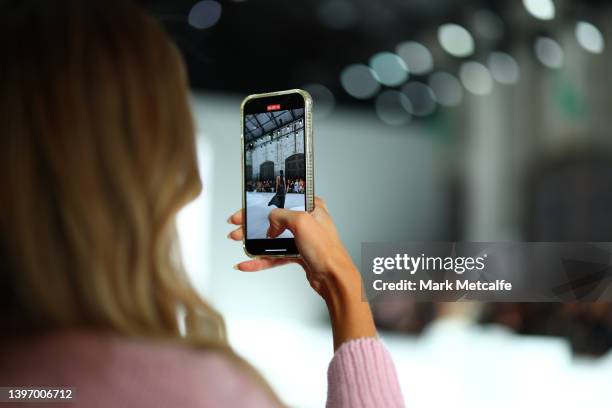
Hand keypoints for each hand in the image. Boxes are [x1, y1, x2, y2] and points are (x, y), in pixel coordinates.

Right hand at [227, 197, 356, 296]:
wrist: (333, 277)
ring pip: (271, 238)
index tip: (244, 210)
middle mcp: (306, 221)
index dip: (260, 205)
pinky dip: (261, 260)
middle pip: (272, 220)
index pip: (280, 200)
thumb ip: (281, 216)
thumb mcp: (301, 221)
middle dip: (251, 225)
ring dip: (253, 242)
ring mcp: (301, 238)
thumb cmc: (327, 250)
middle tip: (236, 228)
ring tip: (238, 243)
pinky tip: (248, 263)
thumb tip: (270, 223)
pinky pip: (274, 255)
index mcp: (311, 207)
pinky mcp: (297, 254)